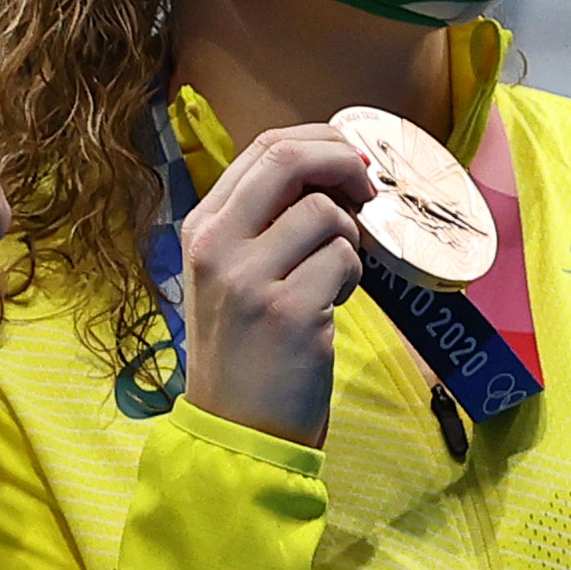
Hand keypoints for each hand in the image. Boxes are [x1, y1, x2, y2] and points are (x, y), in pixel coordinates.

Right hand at [173, 123, 372, 448]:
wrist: (238, 427)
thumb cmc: (247, 347)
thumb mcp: (231, 274)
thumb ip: (263, 222)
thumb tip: (330, 169)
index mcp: (201, 229)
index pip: (262, 149)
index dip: (318, 142)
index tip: (348, 161)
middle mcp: (216, 246)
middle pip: (289, 160)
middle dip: (344, 163)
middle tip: (368, 191)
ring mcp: (248, 279)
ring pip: (326, 214)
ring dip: (349, 240)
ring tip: (333, 278)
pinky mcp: (288, 312)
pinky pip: (344, 260)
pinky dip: (353, 278)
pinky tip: (333, 304)